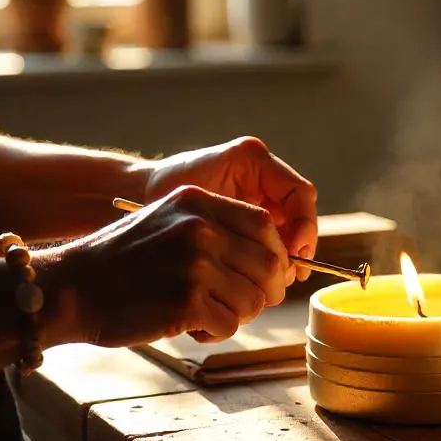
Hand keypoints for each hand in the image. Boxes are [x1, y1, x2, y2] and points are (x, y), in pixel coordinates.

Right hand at [41, 185, 290, 347]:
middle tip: (245, 304)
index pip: (264, 225)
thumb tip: (273, 258)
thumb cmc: (122, 262)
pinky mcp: (185, 301)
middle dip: (265, 292)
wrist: (70, 287)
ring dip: (237, 315)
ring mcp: (194, 264)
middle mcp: (200, 228)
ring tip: (207, 314)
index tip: (267, 275)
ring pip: (253, 300)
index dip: (274, 255)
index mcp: (198, 202)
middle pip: (268, 265)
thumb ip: (216, 229)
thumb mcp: (168, 221)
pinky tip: (193, 327)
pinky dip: (216, 333)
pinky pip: (229, 325)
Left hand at [139, 137, 317, 281]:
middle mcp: (261, 173)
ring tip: (273, 281)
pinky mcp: (249, 215)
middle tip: (287, 276)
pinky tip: (260, 279)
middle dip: (297, 246)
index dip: (305, 226)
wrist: (135, 197)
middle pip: (300, 213)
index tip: (295, 255)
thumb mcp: (198, 206)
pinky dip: (269, 260)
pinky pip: (272, 238)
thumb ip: (240, 223)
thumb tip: (277, 255)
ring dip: (285, 257)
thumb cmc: (159, 196)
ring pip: (290, 230)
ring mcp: (258, 194)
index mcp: (252, 160)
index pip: (300, 193)